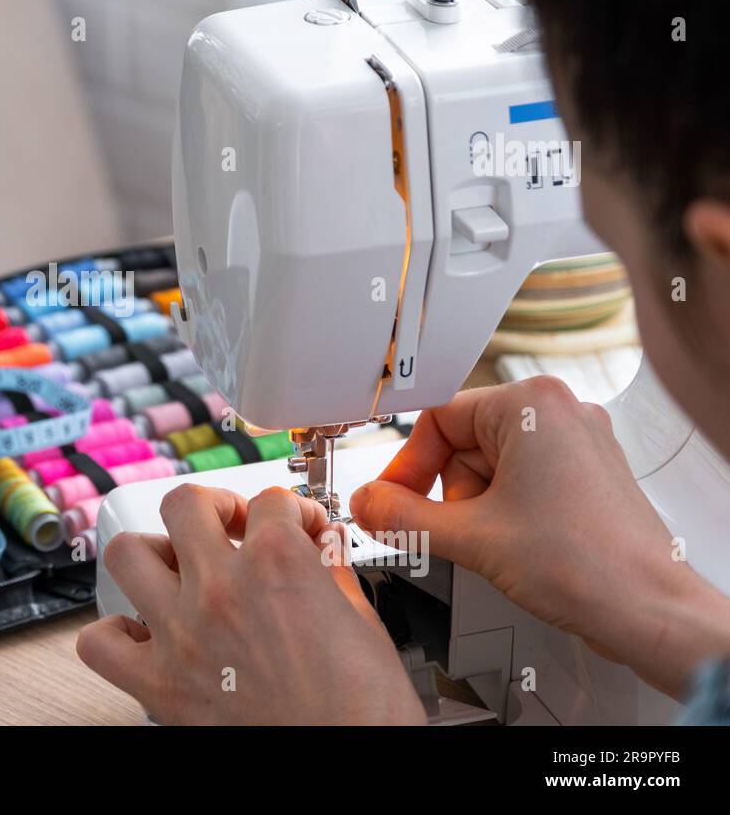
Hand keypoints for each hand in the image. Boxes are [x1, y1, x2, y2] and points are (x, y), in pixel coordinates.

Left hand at [77, 484, 425, 723]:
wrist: (349, 767)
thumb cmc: (362, 711)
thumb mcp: (363, 622)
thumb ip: (332, 574)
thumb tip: (321, 550)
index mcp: (278, 565)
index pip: (271, 502)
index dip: (288, 511)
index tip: (296, 527)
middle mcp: (221, 588)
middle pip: (185, 504)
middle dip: (212, 507)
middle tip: (230, 527)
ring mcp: (181, 633)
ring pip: (128, 554)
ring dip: (153, 552)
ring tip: (178, 567)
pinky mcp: (159, 684)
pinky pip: (100, 643)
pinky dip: (114, 633)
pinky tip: (142, 632)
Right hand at [351, 375, 729, 697]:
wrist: (649, 610)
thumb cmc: (586, 564)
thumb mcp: (468, 536)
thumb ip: (401, 517)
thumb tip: (366, 504)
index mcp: (531, 404)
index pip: (437, 419)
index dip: (409, 467)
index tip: (395, 502)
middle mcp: (560, 411)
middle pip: (463, 444)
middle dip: (451, 494)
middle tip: (457, 532)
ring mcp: (579, 442)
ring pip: (491, 466)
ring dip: (478, 508)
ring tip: (498, 544)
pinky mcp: (587, 472)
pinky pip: (522, 480)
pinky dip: (506, 512)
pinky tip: (517, 544)